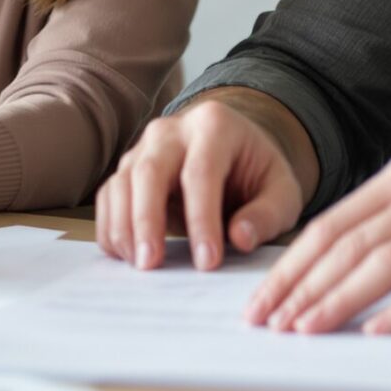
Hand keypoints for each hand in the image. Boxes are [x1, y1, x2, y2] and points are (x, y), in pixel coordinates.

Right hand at [96, 95, 306, 271]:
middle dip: (147, 221)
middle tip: (152, 264)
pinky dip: (110, 227)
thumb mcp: (282, 192)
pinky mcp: (127, 168)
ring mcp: (144, 147)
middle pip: (149, 172)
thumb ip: (268, 214)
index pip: (201, 172)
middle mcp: (172, 130)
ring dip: (124, 228)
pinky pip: (109, 196)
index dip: (202, 219)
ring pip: (121, 183)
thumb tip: (240, 237)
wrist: (234, 155)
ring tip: (140, 265)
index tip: (207, 261)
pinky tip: (125, 255)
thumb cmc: (257, 175)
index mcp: (215, 126)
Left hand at [246, 153, 390, 333]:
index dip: (291, 265)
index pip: (334, 223)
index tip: (262, 301)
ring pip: (382, 262)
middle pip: (348, 242)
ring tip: (306, 331)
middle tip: (269, 323)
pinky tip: (377, 334)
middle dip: (299, 286)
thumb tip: (333, 281)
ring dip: (337, 302)